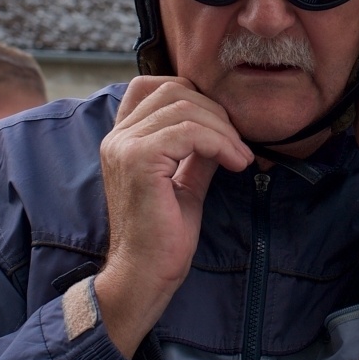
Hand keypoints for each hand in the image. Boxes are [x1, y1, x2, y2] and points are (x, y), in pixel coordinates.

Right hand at [95, 77, 252, 356]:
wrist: (145, 274)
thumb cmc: (164, 236)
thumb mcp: (186, 182)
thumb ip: (198, 151)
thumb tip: (225, 128)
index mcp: (123, 139)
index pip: (152, 85)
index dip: (193, 94)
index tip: (221, 126)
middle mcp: (118, 137)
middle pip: (174, 89)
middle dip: (216, 112)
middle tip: (238, 144)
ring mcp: (125, 146)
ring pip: (185, 107)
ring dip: (223, 130)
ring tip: (240, 157)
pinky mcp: (139, 160)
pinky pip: (189, 132)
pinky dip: (220, 143)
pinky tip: (235, 164)